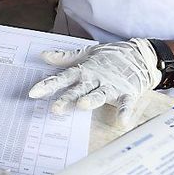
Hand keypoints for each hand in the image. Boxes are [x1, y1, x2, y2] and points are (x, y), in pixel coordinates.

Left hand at [28, 38, 161, 122]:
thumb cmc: (111, 56)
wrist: (140, 55)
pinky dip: (125, 111)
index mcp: (84, 71)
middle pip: (78, 90)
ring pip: (100, 94)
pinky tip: (122, 120)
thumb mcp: (87, 54)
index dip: (48, 85)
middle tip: (55, 108)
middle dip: (67, 98)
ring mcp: (112, 85)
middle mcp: (95, 79)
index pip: (62, 78)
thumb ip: (65, 58)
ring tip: (83, 105)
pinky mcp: (128, 91)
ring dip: (92, 100)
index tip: (33, 93)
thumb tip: (43, 56)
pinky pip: (126, 103)